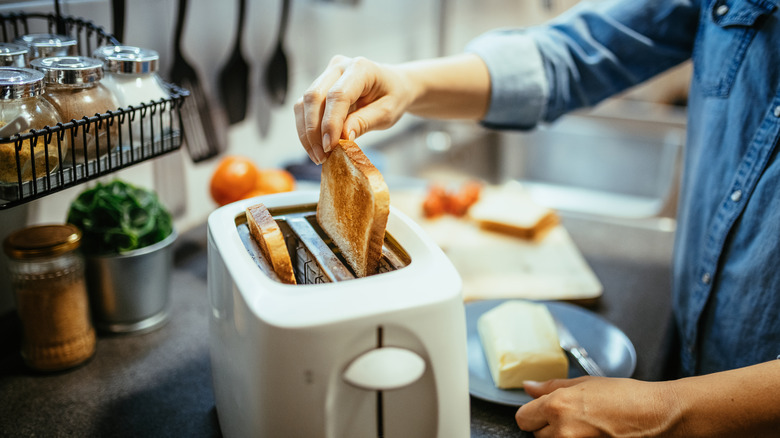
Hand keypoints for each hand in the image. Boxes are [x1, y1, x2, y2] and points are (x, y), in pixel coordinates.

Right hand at [294, 55, 414, 163]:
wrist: (394, 85)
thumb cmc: (393, 97)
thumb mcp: (387, 112)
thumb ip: (365, 122)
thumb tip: (343, 138)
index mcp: (360, 68)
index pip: (338, 95)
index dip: (330, 123)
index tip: (329, 147)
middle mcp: (339, 66)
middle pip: (314, 96)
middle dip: (313, 130)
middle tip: (321, 157)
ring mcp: (326, 74)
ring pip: (304, 103)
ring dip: (306, 133)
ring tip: (318, 157)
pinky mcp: (320, 86)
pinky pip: (305, 108)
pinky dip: (307, 130)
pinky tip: (315, 148)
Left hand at [515, 377, 674, 436]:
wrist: (657, 416)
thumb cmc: (626, 397)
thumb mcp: (586, 383)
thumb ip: (551, 387)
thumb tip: (529, 387)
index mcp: (558, 407)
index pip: (523, 418)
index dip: (533, 413)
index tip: (542, 410)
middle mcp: (563, 432)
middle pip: (536, 434)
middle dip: (549, 425)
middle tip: (573, 417)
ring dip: (561, 437)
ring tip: (585, 427)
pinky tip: (592, 435)